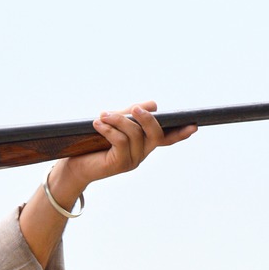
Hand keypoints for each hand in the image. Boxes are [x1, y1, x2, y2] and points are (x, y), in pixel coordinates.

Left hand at [49, 102, 196, 199]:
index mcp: (143, 143)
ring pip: (135, 134)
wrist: (74, 164)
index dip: (180, 133)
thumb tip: (154, 105)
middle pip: (155, 134)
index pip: (166, 138)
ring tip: (102, 116)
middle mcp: (142, 153)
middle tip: (134, 108)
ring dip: (118, 120)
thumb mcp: (114, 122)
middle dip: (147, 119)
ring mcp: (133, 160)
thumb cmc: (93, 142)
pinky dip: (109, 129)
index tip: (194, 125)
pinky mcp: (120, 164)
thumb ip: (131, 114)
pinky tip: (98, 124)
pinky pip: (121, 141)